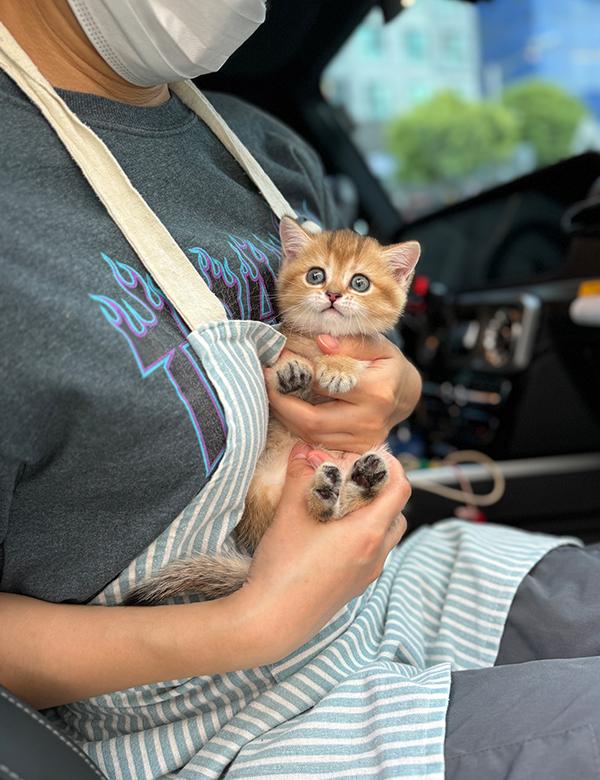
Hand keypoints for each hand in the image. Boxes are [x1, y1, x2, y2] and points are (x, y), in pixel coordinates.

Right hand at [241, 443, 408, 659]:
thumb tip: (302, 449)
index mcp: (368, 533)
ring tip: (341, 502)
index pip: (401, 490)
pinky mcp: (353, 587)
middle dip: (381, 490)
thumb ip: (300, 476)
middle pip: (397, 512)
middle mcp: (375, 555)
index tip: (369, 455)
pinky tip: (330, 531)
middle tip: (353, 476)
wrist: (270, 622)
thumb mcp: (289, 513)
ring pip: (385, 535)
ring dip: (372, 514)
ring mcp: (366, 574)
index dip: (390, 466)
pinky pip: (371, 553)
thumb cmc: (283, 569)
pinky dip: (362, 535)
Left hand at [265, 334, 421, 451]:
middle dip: (282, 403)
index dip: (296, 374)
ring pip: (312, 436)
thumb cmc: (387, 366)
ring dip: (286, 416)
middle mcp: (370, 421)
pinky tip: (288, 410)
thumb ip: (349, 343)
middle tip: (265, 383)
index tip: (277, 360)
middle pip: (313, 421)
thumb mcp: (377, 346)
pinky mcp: (357, 450)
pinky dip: (298, 427)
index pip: (325, 386)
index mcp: (377, 391)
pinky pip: (318, 443)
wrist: (405, 395)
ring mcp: (364, 440)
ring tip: (272, 394)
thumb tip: (321, 342)